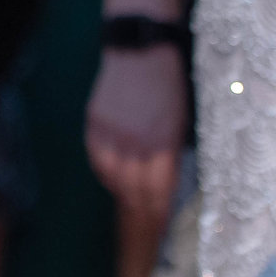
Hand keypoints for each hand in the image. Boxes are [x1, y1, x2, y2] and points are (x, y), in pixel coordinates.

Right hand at [86, 44, 186, 225]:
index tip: (161, 226)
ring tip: (131, 200)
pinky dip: (105, 172)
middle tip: (147, 222)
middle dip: (142, 209)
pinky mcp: (93, 123)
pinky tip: (113, 175)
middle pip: (133, 189)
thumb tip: (165, 184)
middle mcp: (134, 141)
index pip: (158, 190)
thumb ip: (172, 154)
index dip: (158, 212)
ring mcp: (110, 132)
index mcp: (163, 141)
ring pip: (111, 177)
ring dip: (122, 192)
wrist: (141, 50)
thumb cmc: (171, 85)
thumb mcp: (182, 121)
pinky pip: (96, 158)